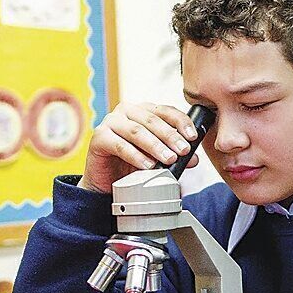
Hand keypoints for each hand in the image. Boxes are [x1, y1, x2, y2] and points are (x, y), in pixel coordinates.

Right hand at [79, 102, 199, 194]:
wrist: (106, 181)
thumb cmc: (131, 164)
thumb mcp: (157, 158)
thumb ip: (174, 155)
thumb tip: (194, 159)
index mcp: (143, 110)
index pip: (165, 110)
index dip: (181, 122)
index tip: (193, 136)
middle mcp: (126, 111)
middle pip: (152, 120)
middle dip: (170, 136)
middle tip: (183, 151)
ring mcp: (110, 122)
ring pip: (137, 131)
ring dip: (155, 146)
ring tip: (169, 159)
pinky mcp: (98, 137)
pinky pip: (119, 145)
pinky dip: (135, 156)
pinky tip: (147, 165)